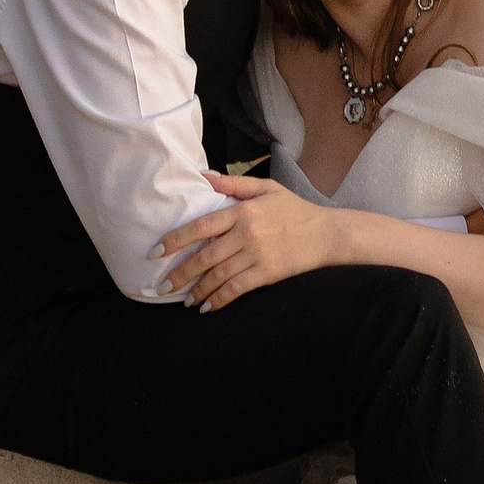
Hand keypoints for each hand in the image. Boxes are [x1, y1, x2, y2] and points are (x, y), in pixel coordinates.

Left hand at [156, 173, 337, 313]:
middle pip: (205, 256)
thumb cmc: (295, 209)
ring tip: (185, 299)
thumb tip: (203, 177)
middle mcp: (247, 233)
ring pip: (218, 276)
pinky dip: (219, 300)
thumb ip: (234, 184)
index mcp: (243, 211)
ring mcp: (257, 255)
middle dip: (180, 273)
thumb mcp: (266, 189)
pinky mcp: (267, 273)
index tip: (156, 252)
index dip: (175, 240)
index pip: (201, 226)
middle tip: (163, 285)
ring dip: (197, 291)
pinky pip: (236, 289)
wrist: (327, 233)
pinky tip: (208, 307)